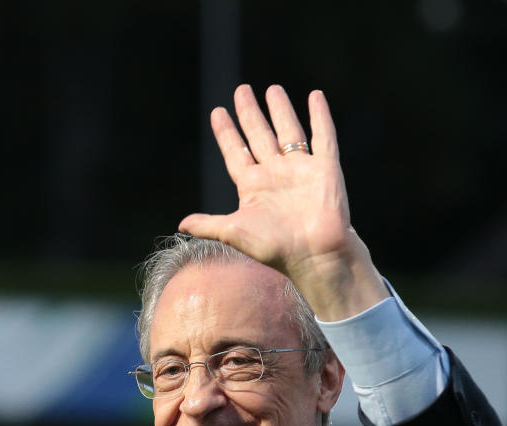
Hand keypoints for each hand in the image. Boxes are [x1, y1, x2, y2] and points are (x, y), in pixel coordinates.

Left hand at [179, 85, 387, 319]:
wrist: (314, 254)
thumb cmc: (274, 247)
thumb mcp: (234, 232)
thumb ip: (209, 224)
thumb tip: (181, 224)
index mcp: (253, 186)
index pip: (236, 152)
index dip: (227, 133)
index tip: (218, 113)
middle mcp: (275, 174)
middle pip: (259, 136)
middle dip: (250, 113)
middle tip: (241, 90)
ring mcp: (300, 169)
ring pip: (288, 131)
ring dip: (280, 110)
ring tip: (272, 89)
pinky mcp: (325, 168)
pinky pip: (323, 136)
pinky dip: (320, 116)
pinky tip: (315, 96)